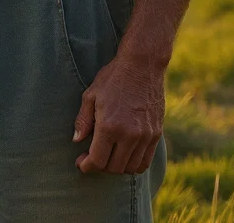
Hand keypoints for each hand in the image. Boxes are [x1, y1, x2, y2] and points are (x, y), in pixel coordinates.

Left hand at [73, 52, 163, 174]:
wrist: (142, 67)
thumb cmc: (112, 78)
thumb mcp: (90, 96)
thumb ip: (83, 121)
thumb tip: (76, 140)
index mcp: (109, 126)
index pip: (98, 160)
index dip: (87, 166)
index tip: (81, 164)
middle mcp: (129, 135)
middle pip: (114, 168)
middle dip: (99, 166)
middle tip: (90, 158)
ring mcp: (145, 137)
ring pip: (131, 167)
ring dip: (117, 167)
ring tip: (107, 156)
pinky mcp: (156, 135)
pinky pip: (145, 161)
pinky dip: (133, 164)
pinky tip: (123, 155)